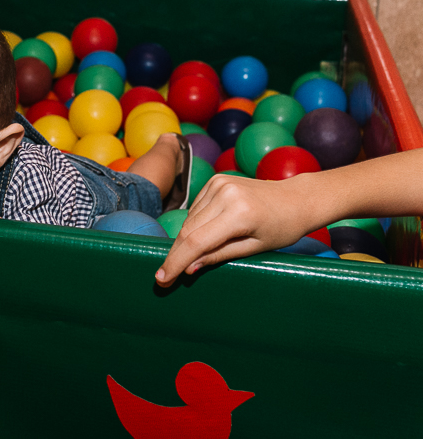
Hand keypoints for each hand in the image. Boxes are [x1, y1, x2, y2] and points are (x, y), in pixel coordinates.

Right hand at [155, 174, 323, 286]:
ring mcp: (219, 183)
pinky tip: (206, 232)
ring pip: (189, 219)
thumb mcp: (254, 248)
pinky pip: (196, 208)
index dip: (176, 262)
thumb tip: (189, 268)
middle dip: (176, 254)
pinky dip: (195, 224)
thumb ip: (219, 256)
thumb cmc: (282, 228)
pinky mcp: (216, 180)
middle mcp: (225, 194)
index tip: (162, 279)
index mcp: (239, 213)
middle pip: (188, 230)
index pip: (197, 241)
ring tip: (191, 256)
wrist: (297, 198)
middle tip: (166, 275)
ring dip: (185, 240)